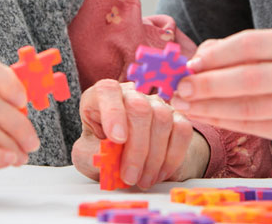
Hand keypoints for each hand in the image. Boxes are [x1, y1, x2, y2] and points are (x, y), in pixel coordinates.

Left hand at [71, 79, 208, 188]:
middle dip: (136, 148)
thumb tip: (108, 155)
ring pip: (162, 119)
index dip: (113, 112)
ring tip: (142, 180)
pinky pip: (182, 130)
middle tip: (129, 176)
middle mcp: (130, 95)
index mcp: (101, 97)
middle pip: (140, 108)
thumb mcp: (88, 157)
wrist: (126, 163)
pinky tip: (158, 173)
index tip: (117, 140)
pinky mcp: (176, 117)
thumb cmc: (102, 154)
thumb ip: (94, 154)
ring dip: (153, 158)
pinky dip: (172, 157)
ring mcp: (155, 104)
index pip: (108, 91)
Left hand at [171, 27, 271, 152]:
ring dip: (210, 107)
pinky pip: (253, 127)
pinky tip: (204, 115)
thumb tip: (195, 61)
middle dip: (208, 84)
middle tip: (180, 87)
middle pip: (249, 79)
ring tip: (184, 104)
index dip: (217, 54)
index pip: (251, 45)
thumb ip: (238, 50)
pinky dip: (224, 121)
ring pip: (248, 108)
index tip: (190, 63)